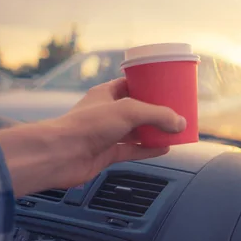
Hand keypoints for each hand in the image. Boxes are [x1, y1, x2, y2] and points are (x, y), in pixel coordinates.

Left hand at [0, 78, 185, 196]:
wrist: (59, 155)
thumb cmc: (86, 126)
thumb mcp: (129, 111)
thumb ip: (158, 115)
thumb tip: (181, 123)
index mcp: (106, 94)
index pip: (131, 84)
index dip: (149, 85)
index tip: (168, 87)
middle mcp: (106, 113)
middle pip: (137, 109)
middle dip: (156, 111)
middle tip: (176, 111)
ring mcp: (106, 134)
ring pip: (136, 130)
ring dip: (155, 131)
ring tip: (175, 130)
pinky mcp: (107, 153)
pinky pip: (133, 149)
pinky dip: (149, 149)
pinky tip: (165, 148)